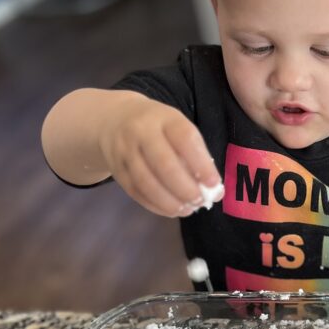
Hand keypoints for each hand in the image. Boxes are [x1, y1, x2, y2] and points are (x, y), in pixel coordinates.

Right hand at [100, 98, 222, 216]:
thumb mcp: (177, 128)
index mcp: (165, 118)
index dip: (201, 164)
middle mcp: (141, 132)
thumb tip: (215, 192)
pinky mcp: (117, 170)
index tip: (213, 184)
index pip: (185, 139)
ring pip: (146, 182)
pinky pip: (135, 192)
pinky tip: (171, 210)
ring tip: (187, 209)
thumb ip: (197, 155)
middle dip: (185, 188)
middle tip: (200, 201)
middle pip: (163, 164)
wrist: (113, 121)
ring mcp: (125, 151)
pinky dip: (156, 206)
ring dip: (170, 201)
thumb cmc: (158, 128)